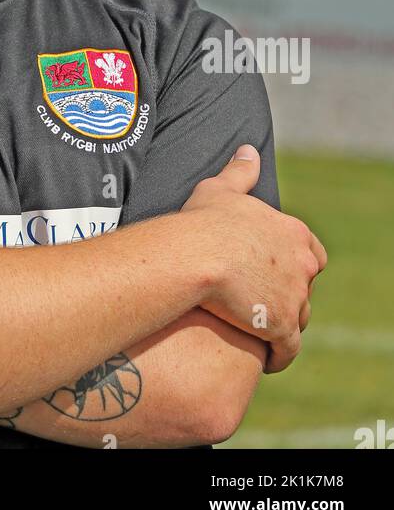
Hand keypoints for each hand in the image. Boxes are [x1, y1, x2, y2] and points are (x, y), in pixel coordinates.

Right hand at [180, 145, 326, 373]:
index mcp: (294, 233)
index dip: (295, 264)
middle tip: (261, 302)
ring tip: (260, 330)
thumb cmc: (204, 221)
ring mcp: (296, 297)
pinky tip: (264, 359)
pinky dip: (278, 356)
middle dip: (288, 296)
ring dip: (283, 325)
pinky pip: (287, 350)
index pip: (312, 253)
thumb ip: (240, 172)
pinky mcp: (283, 327)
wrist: (196, 256)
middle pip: (305, 288)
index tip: (274, 272)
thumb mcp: (220, 189)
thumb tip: (249, 150)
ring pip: (298, 319)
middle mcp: (303, 265)